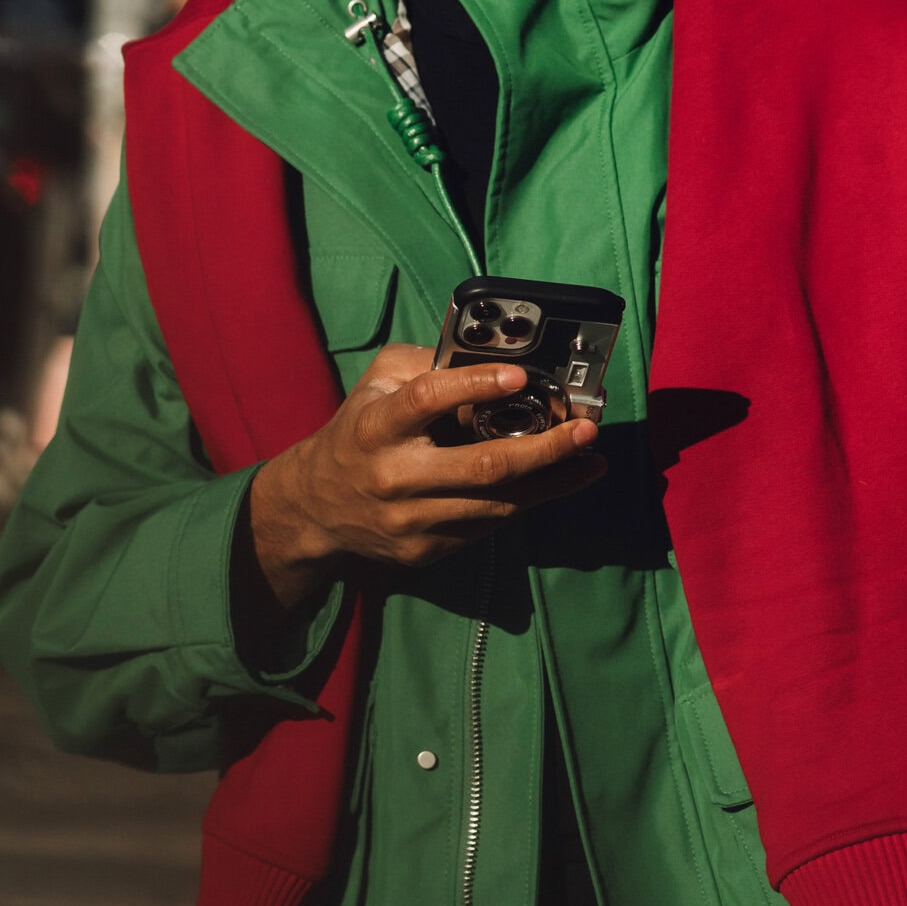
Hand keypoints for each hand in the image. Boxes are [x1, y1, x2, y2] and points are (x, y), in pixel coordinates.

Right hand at [246, 342, 605, 608]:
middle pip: (482, 466)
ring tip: (589, 459)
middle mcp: (394, 475)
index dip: (475, 385)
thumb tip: (489, 356)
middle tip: (585, 430)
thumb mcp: (377, 383)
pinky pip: (488, 524)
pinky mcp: (425, 549)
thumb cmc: (360, 431)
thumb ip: (426, 363)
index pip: (427, 399)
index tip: (519, 375)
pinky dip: (526, 502)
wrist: (317, 507)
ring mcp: (411, 519)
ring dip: (552, 482)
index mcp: (378, 425)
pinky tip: (555, 482)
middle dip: (545, 448)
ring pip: (496, 503)